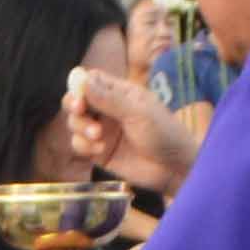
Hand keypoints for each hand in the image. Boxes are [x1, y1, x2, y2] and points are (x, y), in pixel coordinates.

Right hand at [60, 67, 199, 189]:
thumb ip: (110, 98)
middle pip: (77, 100)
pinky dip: (83, 146)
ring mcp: (103, 131)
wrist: (175, 169)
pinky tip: (99, 149)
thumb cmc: (165, 134)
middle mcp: (109, 111)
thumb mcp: (139, 113)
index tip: (80, 95)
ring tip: (97, 135)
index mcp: (121, 94)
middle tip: (79, 110)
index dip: (81, 85)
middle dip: (74, 106)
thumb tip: (83, 80)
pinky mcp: (98, 152)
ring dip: (80, 127)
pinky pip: (78, 144)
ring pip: (75, 123)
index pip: (92, 81)